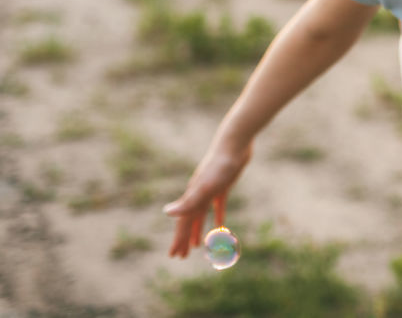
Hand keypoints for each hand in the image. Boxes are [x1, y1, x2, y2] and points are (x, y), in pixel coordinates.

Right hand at [163, 138, 251, 257]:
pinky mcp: (223, 186)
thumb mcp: (205, 186)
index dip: (177, 240)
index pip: (182, 223)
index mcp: (192, 196)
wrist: (234, 144)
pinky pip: (218, 207)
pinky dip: (217, 218)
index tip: (173, 256)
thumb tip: (166, 213)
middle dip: (183, 239)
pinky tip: (220, 227)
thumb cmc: (220, 165)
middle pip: (189, 221)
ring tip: (196, 246)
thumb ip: (188, 200)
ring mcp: (210, 189)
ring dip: (197, 230)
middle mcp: (197, 194)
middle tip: (180, 257)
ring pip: (201, 215)